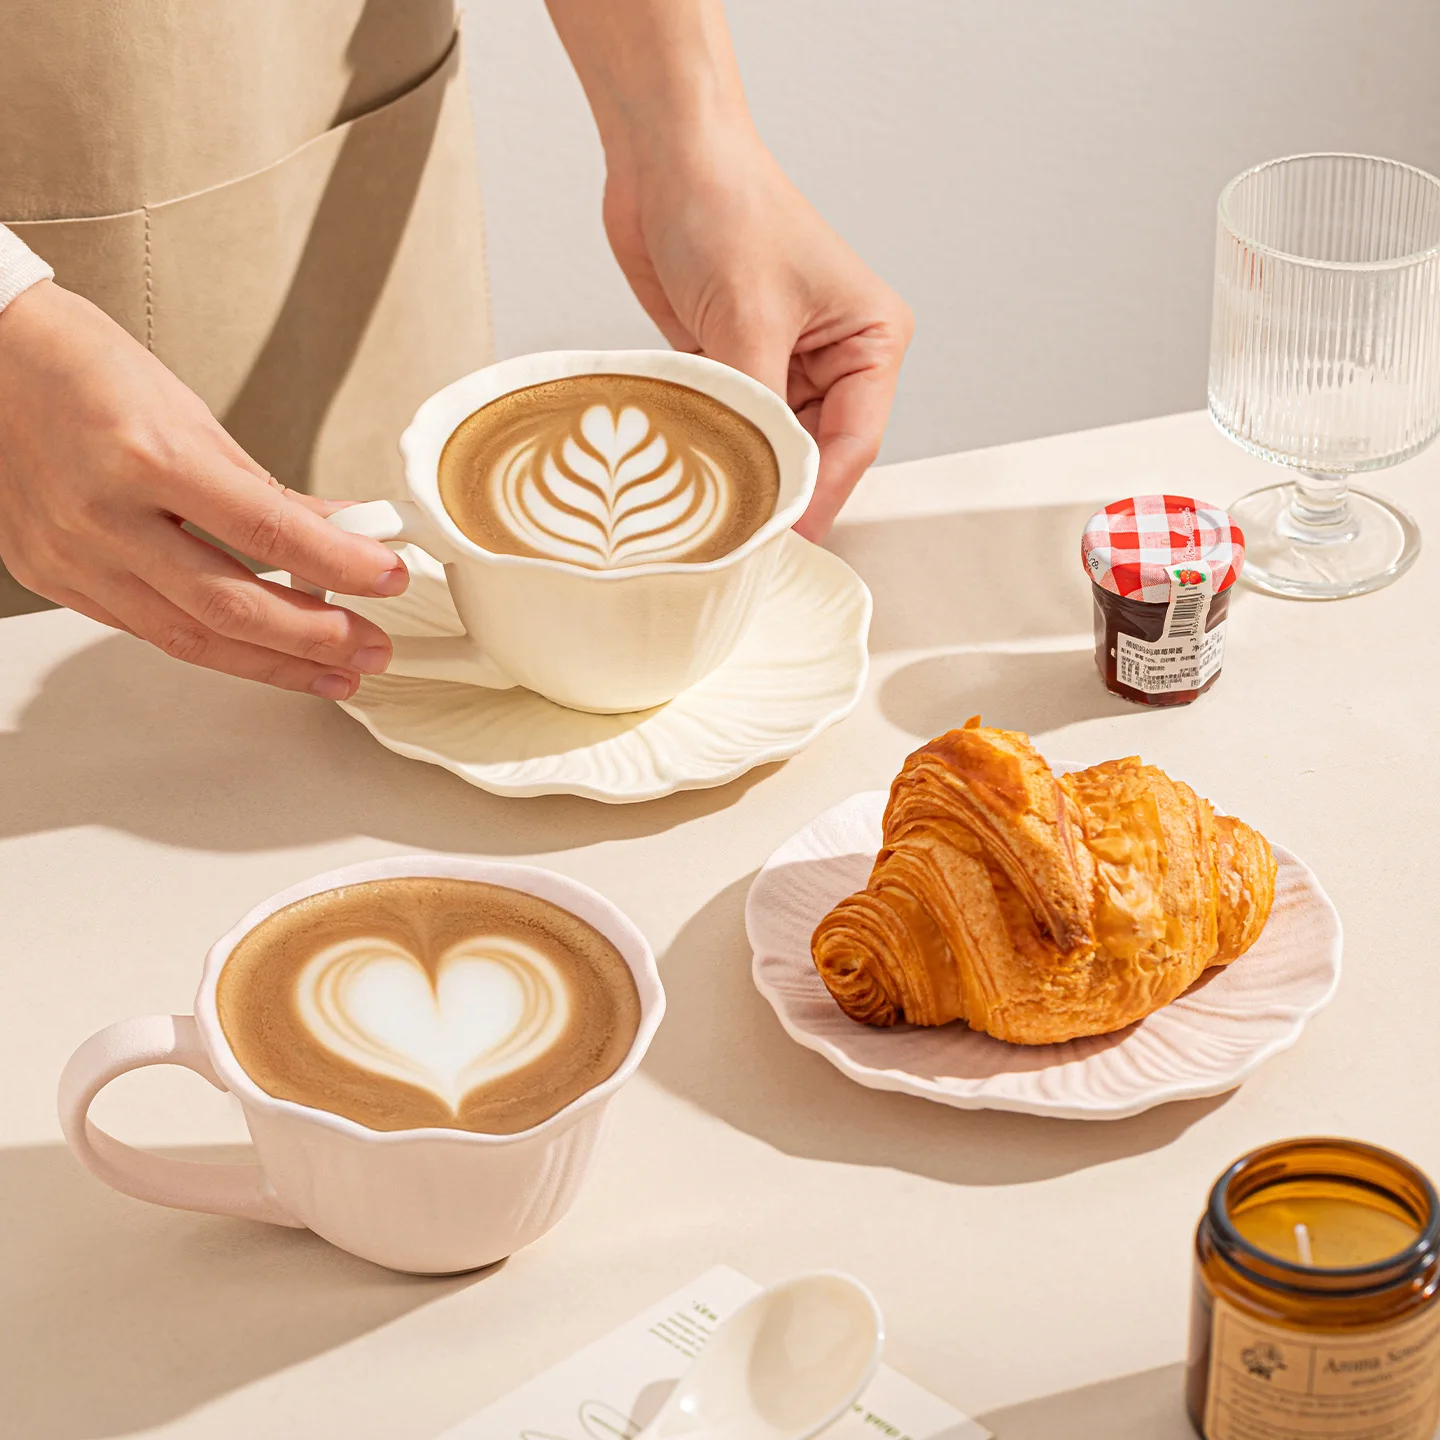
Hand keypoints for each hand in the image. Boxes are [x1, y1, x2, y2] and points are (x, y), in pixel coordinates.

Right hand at [0, 281, 408, 697]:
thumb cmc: (86, 371)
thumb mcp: (192, 415)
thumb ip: (265, 489)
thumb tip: (343, 533)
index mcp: (146, 456)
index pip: (269, 532)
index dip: (340, 565)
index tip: (388, 578)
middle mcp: (102, 514)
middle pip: (229, 605)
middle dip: (316, 638)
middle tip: (373, 649)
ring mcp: (70, 554)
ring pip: (189, 637)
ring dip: (274, 663)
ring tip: (334, 671)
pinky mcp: (53, 578)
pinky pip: (148, 630)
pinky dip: (213, 646)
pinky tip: (261, 654)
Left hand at [602, 132, 912, 538]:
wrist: (664, 156)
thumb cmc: (728, 205)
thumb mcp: (750, 318)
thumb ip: (757, 412)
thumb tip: (758, 489)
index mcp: (871, 340)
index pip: (852, 444)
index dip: (817, 497)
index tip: (784, 542)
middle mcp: (835, 357)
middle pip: (813, 452)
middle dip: (777, 487)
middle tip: (741, 536)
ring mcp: (781, 362)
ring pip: (769, 443)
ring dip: (739, 468)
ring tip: (710, 506)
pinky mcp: (734, 362)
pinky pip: (728, 423)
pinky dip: (709, 444)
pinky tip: (688, 468)